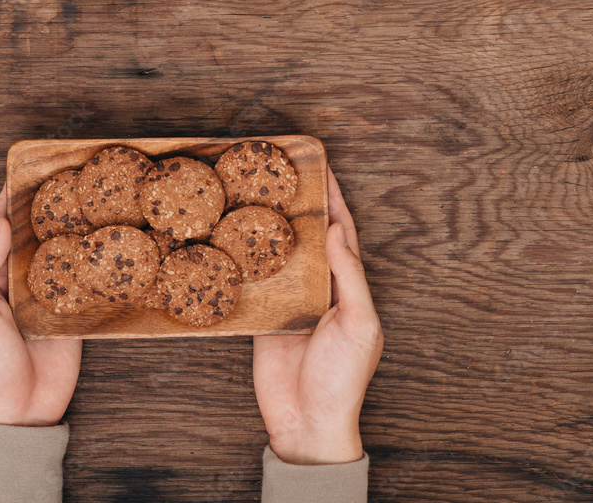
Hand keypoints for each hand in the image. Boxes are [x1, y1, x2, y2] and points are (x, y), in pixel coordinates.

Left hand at [0, 183, 81, 425]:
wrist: (21, 413)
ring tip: (91, 198)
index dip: (10, 202)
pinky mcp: (75, 309)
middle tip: (68, 177)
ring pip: (63, 251)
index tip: (24, 172)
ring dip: (74, 228)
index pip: (0, 231)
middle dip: (48, 208)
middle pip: (36, 235)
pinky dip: (94, 257)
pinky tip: (107, 237)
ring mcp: (51, 293)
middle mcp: (22, 281)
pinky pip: (85, 277)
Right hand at [253, 167, 383, 464]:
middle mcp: (320, 286)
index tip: (323, 167)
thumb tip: (339, 231)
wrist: (308, 425)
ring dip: (270, 225)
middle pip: (309, 235)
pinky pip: (256, 280)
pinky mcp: (264, 315)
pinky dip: (246, 258)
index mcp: (348, 285)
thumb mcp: (359, 325)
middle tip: (281, 170)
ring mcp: (291, 299)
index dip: (334, 199)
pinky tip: (232, 237)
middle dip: (299, 204)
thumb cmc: (343, 378)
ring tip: (255, 192)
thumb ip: (350, 277)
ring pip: (281, 252)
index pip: (342, 231)